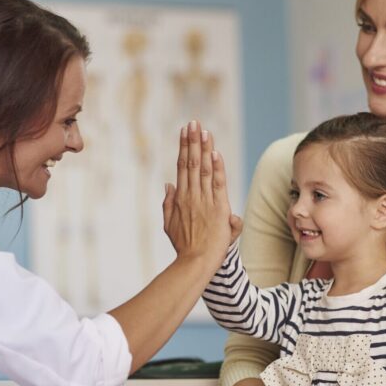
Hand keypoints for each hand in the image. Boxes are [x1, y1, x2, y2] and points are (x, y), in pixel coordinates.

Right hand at [161, 120, 233, 263]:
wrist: (195, 263)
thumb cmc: (184, 247)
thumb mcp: (170, 225)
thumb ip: (168, 204)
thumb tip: (168, 184)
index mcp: (180, 198)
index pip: (182, 167)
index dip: (184, 148)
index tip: (185, 132)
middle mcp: (191, 196)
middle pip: (191, 163)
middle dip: (192, 141)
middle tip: (193, 122)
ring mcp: (204, 201)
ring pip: (203, 170)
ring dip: (204, 149)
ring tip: (203, 130)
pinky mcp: (218, 208)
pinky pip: (217, 184)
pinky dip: (216, 168)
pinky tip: (214, 153)